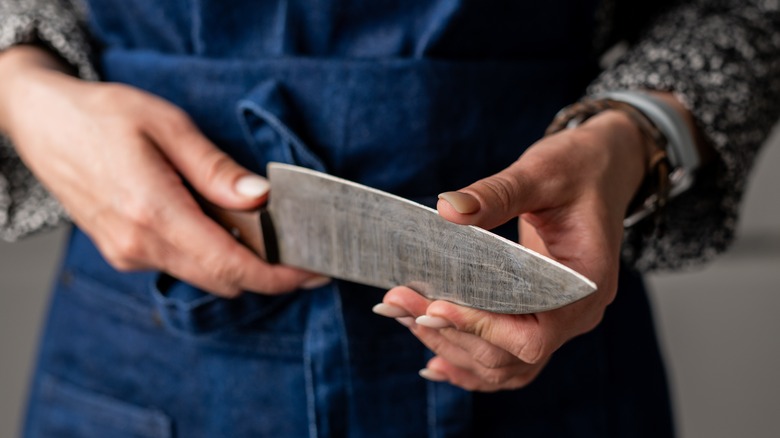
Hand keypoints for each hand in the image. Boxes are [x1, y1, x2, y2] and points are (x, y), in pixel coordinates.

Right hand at [0, 46, 322, 295]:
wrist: (43, 123)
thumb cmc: (104, 116)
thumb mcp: (167, 125)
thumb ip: (216, 169)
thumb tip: (261, 198)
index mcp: (153, 212)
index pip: (230, 265)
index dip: (277, 277)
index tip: (311, 273)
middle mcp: (138, 244)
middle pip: (222, 280)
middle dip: (267, 272)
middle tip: (300, 248)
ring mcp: (127, 253)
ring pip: (202, 276)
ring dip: (239, 264)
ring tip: (265, 233)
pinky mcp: (123, 252)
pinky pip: (180, 265)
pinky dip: (210, 255)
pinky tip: (221, 225)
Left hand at [373, 109, 653, 390]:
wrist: (600, 169)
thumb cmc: (578, 167)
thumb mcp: (540, 172)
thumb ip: (497, 193)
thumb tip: (446, 210)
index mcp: (587, 283)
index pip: (532, 335)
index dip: (481, 327)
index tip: (432, 307)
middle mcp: (576, 314)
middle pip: (508, 355)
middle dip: (449, 332)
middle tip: (397, 300)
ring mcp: (559, 321)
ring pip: (501, 363)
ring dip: (450, 346)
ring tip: (403, 316)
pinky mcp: (540, 316)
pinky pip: (505, 357)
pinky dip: (468, 360)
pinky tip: (432, 358)